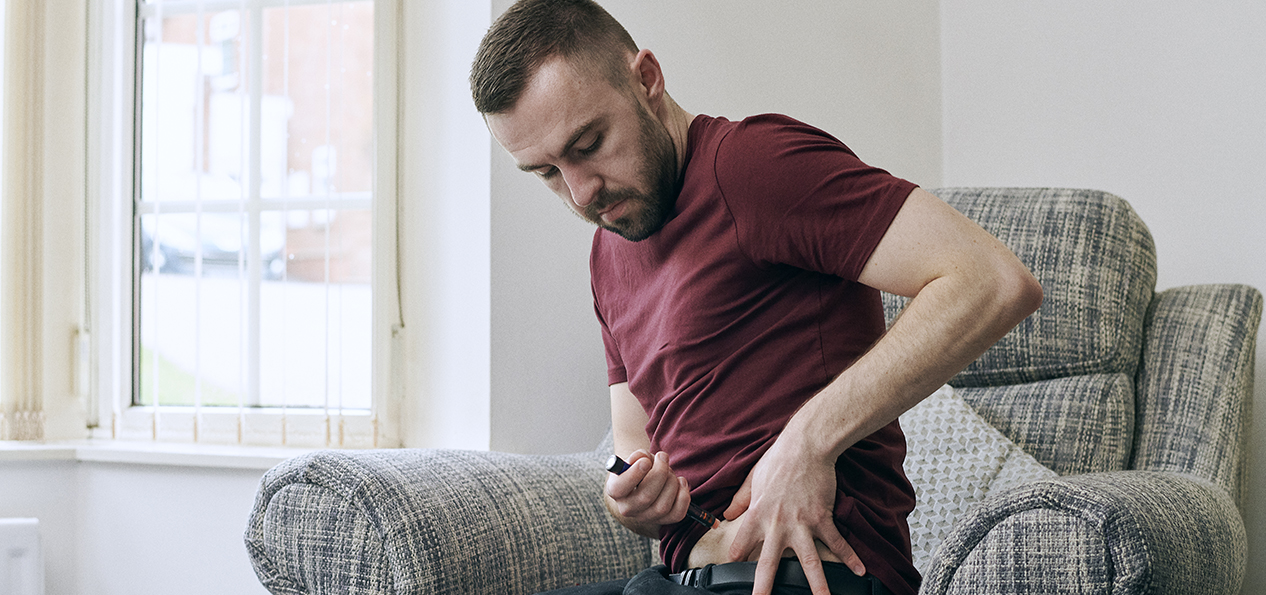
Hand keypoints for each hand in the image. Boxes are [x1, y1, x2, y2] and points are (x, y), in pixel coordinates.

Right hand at [604, 450, 691, 529]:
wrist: (648, 479)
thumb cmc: (642, 466)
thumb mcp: (638, 457)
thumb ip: (638, 455)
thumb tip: (643, 458)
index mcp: (615, 490)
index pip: (619, 488)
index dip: (634, 474)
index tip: (646, 461)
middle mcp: (627, 508)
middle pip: (645, 497)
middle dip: (659, 473)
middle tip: (663, 458)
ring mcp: (645, 517)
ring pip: (663, 506)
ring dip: (671, 483)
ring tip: (670, 471)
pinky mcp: (663, 521)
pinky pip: (677, 514)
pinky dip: (683, 496)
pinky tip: (680, 482)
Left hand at [723, 438, 864, 594]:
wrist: (806, 446)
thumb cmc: (779, 459)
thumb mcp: (753, 479)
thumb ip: (740, 500)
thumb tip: (726, 514)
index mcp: (757, 515)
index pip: (741, 545)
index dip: (737, 557)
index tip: (735, 567)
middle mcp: (777, 524)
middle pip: (769, 563)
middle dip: (763, 587)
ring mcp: (802, 524)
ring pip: (809, 562)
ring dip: (817, 585)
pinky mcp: (823, 519)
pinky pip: (837, 543)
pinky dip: (850, 558)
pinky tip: (859, 571)